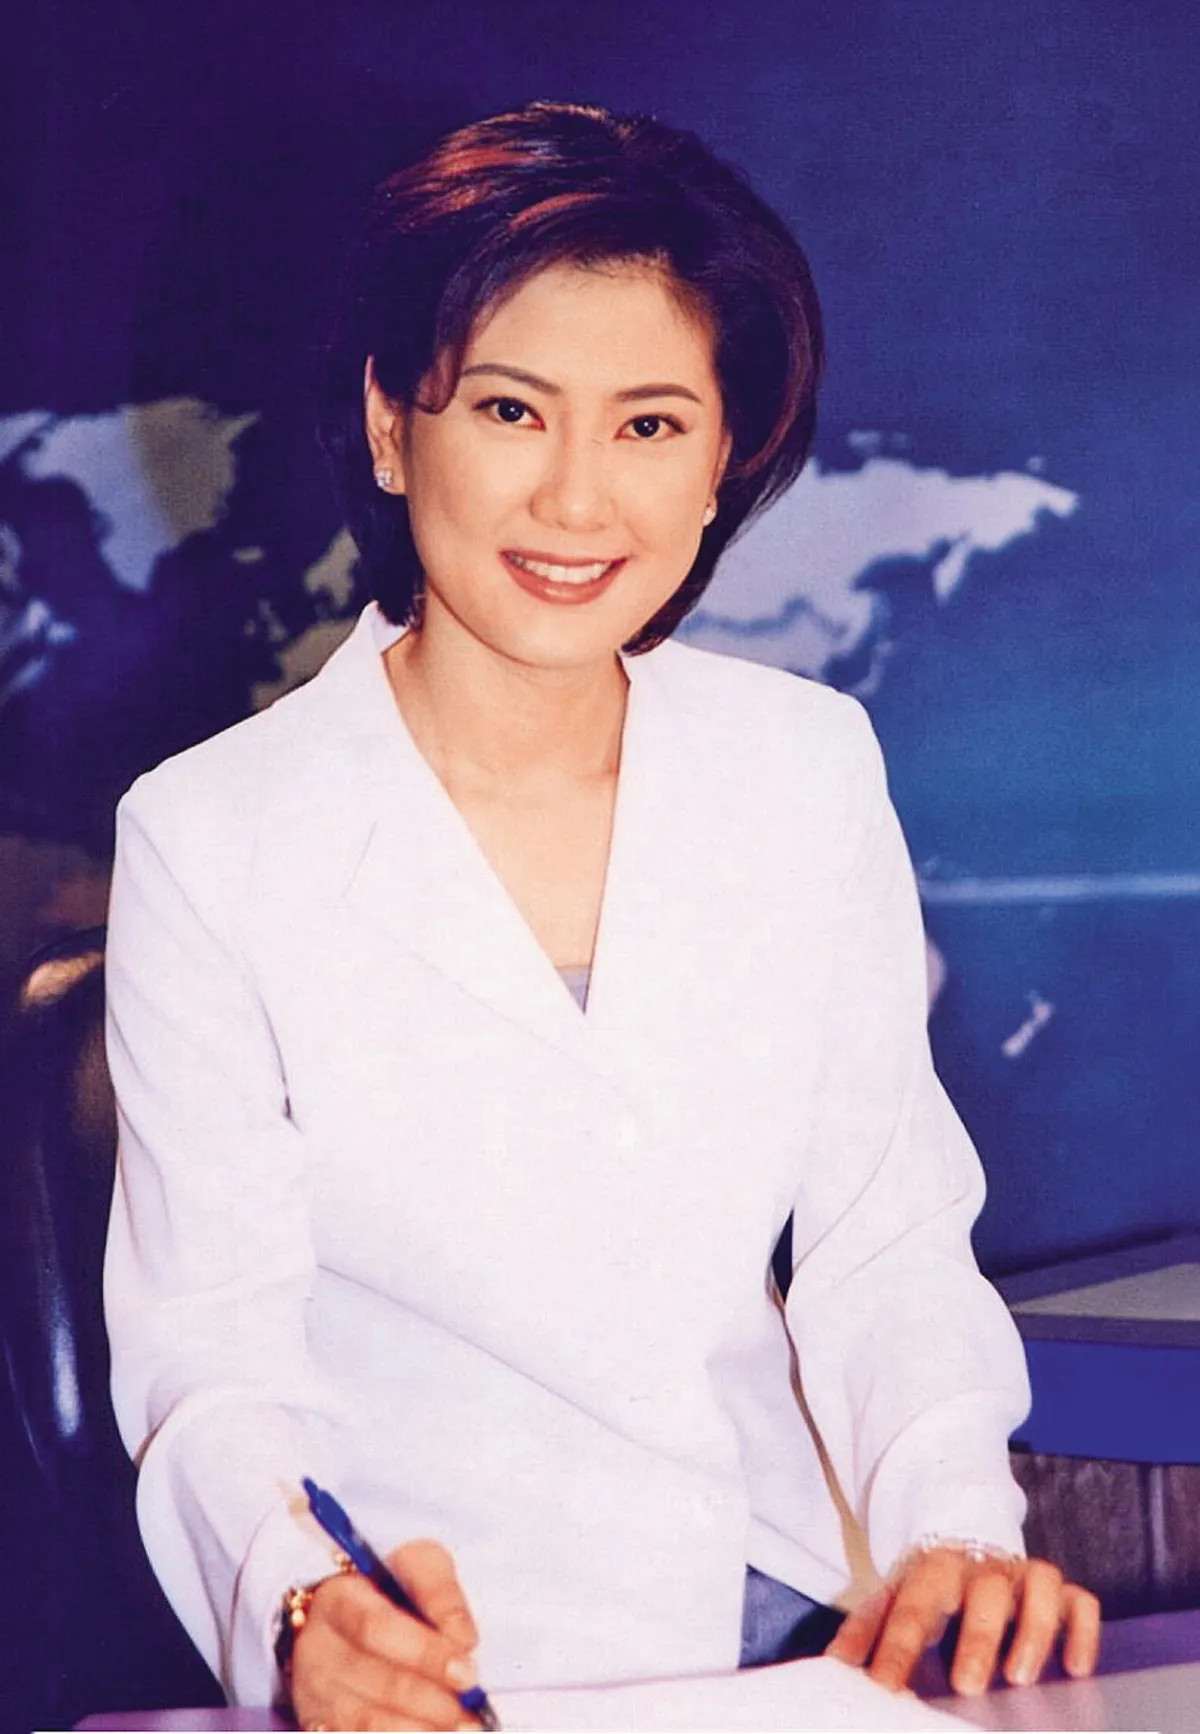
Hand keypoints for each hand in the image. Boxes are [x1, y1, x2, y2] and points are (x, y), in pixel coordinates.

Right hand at [290, 1538, 481, 1730]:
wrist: (351, 1618)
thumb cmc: (390, 1591)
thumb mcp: (416, 1567)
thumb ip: (441, 1593)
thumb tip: (463, 1640)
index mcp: (337, 1599)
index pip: (377, 1628)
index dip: (424, 1653)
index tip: (465, 1670)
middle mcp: (318, 1649)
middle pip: (375, 1681)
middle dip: (429, 1699)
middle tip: (468, 1709)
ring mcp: (316, 1693)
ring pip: (367, 1722)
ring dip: (420, 1729)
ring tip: (462, 1727)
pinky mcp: (323, 1724)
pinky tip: (433, 1733)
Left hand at [826, 1546, 1100, 1695]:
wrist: (965, 1538)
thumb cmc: (928, 1585)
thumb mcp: (893, 1597)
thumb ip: (867, 1630)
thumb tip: (835, 1665)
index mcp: (934, 1569)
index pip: (914, 1608)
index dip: (898, 1649)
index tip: (886, 1688)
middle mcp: (982, 1567)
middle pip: (985, 1591)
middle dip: (978, 1638)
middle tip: (968, 1685)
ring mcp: (1023, 1575)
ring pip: (1040, 1585)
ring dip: (1033, 1630)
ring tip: (1020, 1677)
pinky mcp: (1058, 1589)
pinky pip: (1079, 1600)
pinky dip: (1081, 1630)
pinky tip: (1076, 1667)